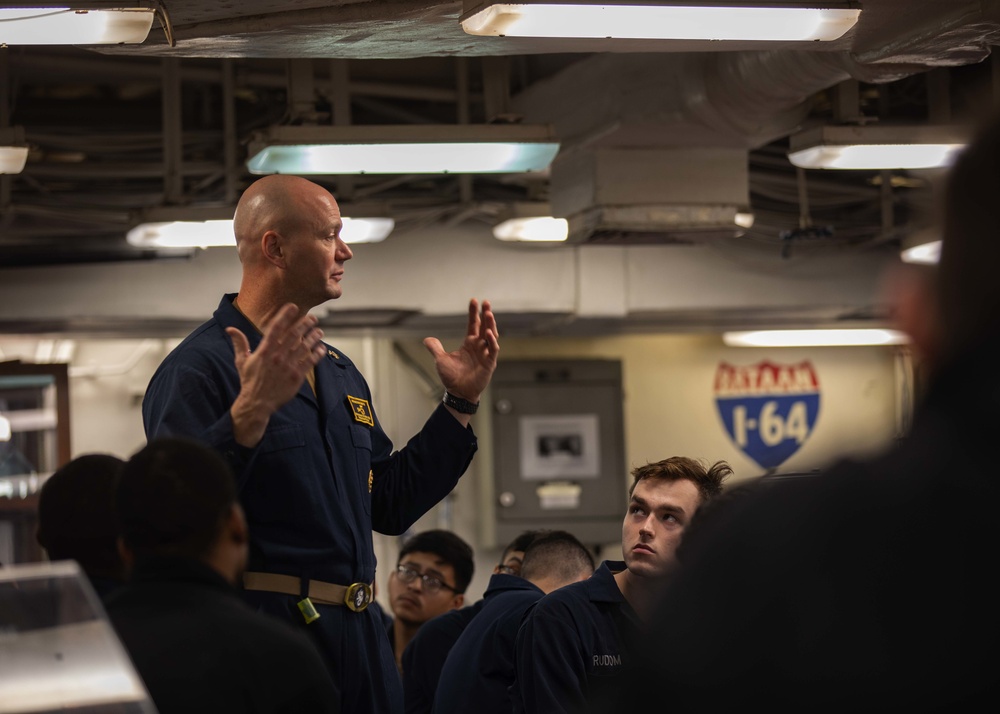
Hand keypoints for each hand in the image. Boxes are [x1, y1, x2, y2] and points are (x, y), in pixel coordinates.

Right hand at [226, 303, 326, 445]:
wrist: (256, 403)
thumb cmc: (249, 381)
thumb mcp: (241, 361)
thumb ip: (239, 343)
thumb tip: (230, 329)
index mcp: (264, 351)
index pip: (276, 328)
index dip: (285, 316)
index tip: (293, 306)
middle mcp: (277, 356)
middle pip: (294, 335)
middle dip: (304, 324)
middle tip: (313, 318)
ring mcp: (288, 366)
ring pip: (304, 347)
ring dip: (313, 337)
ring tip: (319, 332)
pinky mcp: (296, 377)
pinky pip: (309, 362)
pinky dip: (317, 354)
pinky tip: (321, 348)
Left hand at [423, 298, 499, 404]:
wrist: (458, 393)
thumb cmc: (451, 377)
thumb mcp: (440, 359)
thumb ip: (435, 348)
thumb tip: (427, 339)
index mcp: (469, 344)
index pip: (473, 324)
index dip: (474, 313)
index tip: (474, 300)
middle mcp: (479, 346)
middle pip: (485, 326)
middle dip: (486, 314)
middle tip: (486, 302)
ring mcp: (485, 354)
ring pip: (491, 335)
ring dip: (491, 324)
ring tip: (488, 313)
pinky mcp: (490, 363)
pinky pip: (493, 349)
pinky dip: (492, 341)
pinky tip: (488, 333)